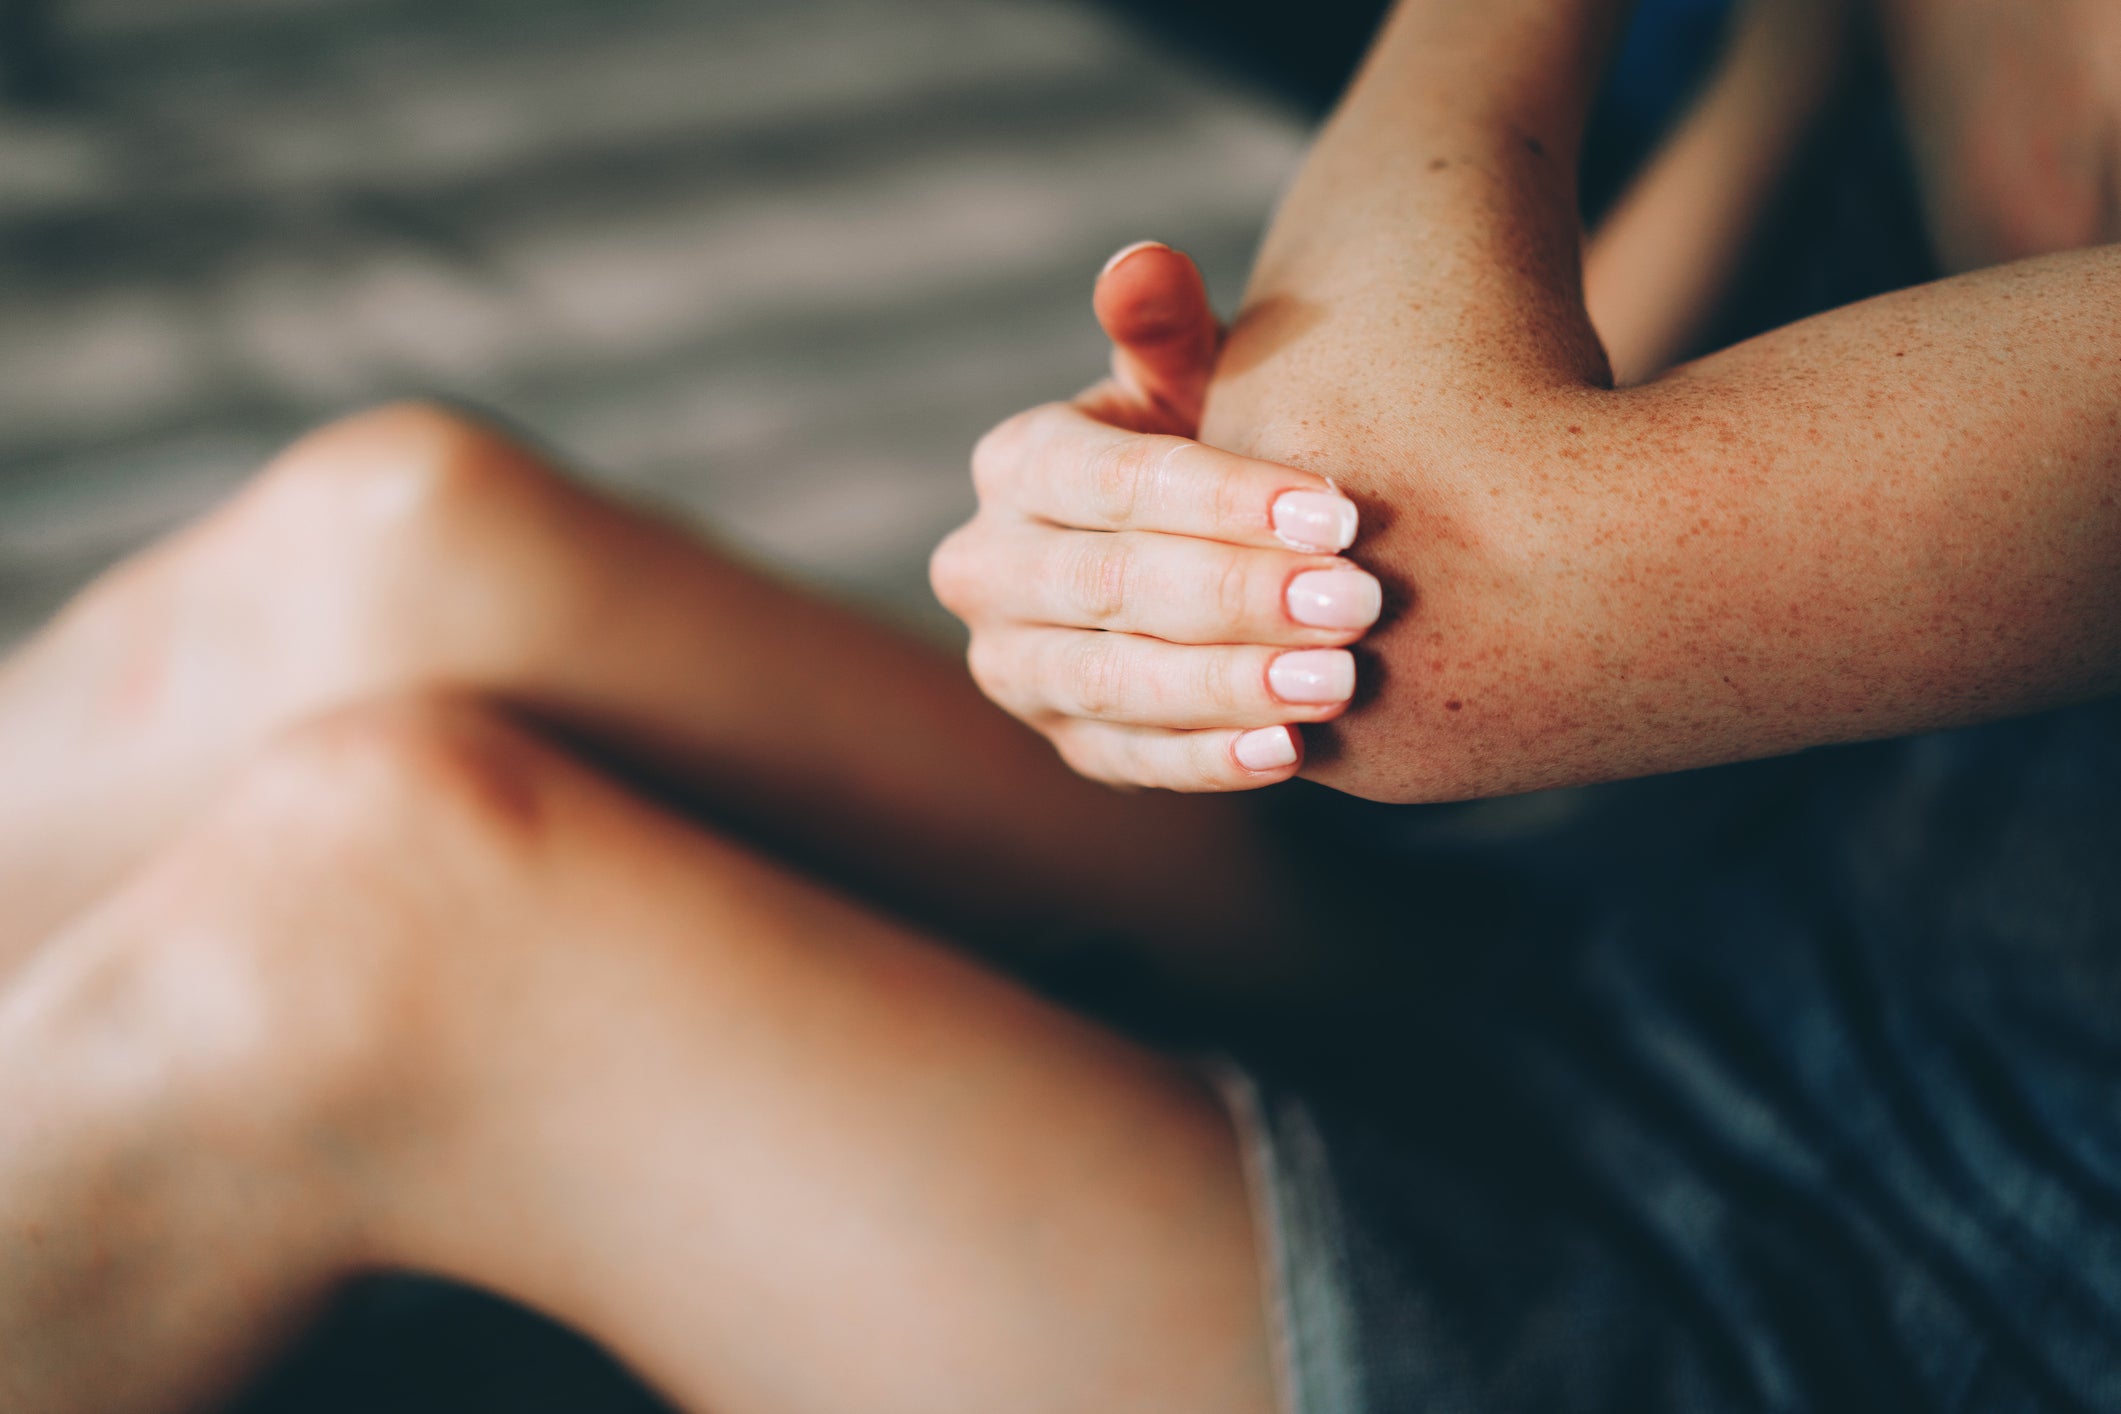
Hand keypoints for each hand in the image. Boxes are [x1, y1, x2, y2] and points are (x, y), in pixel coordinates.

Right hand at [932, 243, 1380, 791]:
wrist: (1198, 550)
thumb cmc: (1207, 445)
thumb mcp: (1190, 383)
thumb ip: (1168, 331)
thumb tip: (1141, 262)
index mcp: (1017, 464)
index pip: (1113, 480)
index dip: (1224, 498)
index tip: (1336, 512)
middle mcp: (988, 568)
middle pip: (1113, 586)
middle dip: (1241, 596)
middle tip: (1359, 601)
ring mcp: (1016, 666)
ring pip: (1115, 682)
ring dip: (1231, 685)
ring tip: (1337, 680)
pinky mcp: (1064, 741)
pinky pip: (1130, 759)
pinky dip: (1208, 761)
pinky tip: (1289, 752)